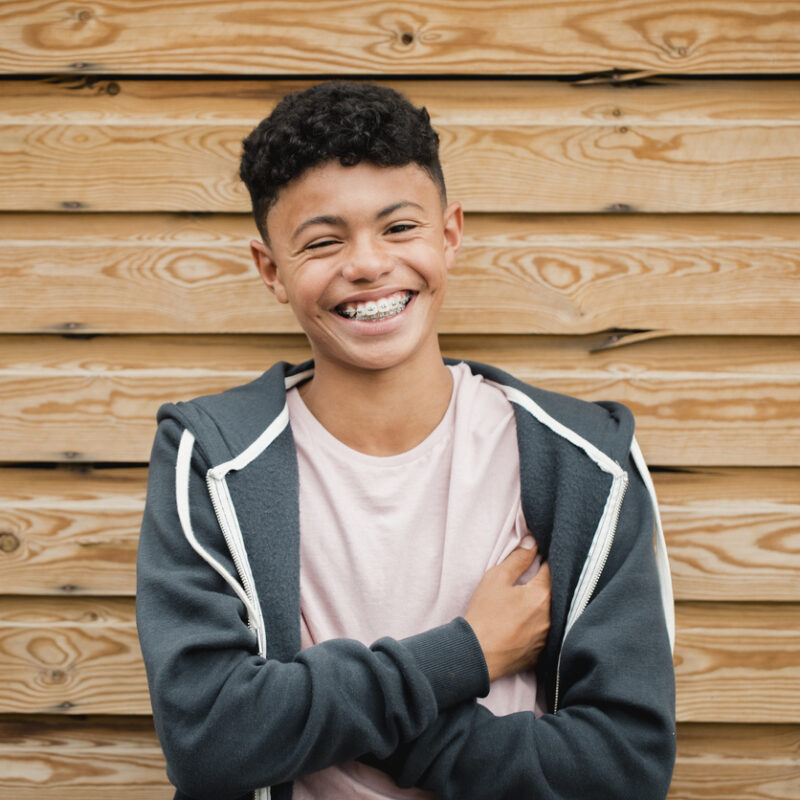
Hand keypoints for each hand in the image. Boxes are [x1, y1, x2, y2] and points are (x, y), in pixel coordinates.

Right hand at [464, 537, 550, 681]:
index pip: (552, 568)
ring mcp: (548, 637)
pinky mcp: (541, 652)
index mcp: (542, 594)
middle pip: (555, 591)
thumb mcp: (496, 578)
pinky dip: (539, 624)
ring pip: (552, 613)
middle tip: (531, 578)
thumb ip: (518, 558)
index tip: (538, 556)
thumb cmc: (484, 614)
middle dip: (545, 582)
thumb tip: (532, 541)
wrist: (476, 655)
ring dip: (543, 605)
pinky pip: (546, 632)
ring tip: (526, 601)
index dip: (545, 559)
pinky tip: (525, 623)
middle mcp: (551, 616)